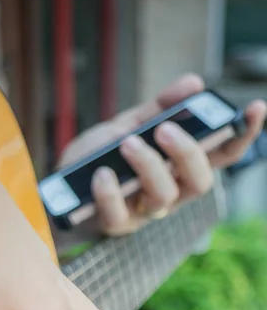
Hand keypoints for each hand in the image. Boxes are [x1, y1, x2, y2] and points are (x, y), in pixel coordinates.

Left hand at [59, 74, 266, 235]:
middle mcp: (170, 193)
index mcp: (179, 168)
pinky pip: (119, 216)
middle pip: (199, 182)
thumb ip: (159, 108)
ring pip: (163, 198)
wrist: (62, 186)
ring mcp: (143, 212)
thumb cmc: (102, 157)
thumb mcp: (129, 125)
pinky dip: (111, 194)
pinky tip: (102, 174)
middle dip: (187, 153)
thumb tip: (194, 84)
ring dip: (149, 167)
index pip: (221, 156)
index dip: (242, 135)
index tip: (255, 108)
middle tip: (165, 129)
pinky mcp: (115, 225)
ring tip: (127, 143)